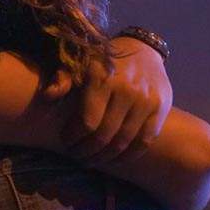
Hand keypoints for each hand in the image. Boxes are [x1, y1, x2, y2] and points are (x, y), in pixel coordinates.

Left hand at [59, 38, 172, 163]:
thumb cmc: (105, 61)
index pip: (87, 121)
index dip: (75, 138)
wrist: (143, 49)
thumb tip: (48, 96)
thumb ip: (63, 78)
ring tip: (93, 160)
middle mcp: (126, 89)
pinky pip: (144, 141)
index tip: (67, 143)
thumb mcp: (81, 62)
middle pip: (104, 135)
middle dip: (87, 152)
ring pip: (123, 141)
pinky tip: (115, 159)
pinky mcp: (160, 108)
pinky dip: (128, 155)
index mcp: (102, 77)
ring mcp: (145, 100)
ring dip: (105, 157)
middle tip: (78, 157)